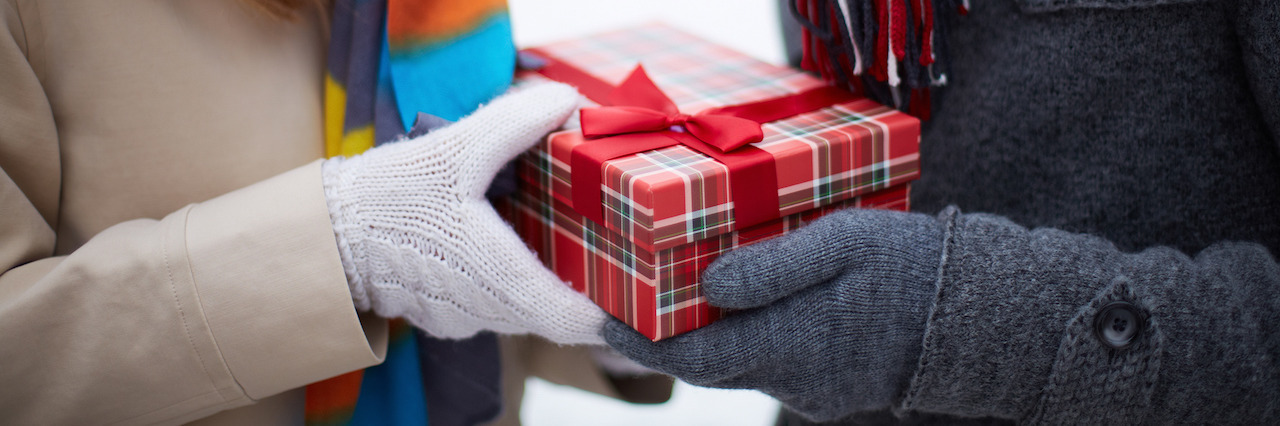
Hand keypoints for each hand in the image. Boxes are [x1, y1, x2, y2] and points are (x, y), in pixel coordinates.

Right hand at [322, 83, 606, 344]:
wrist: (329, 233)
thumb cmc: (390, 198)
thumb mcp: (456, 150)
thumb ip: (513, 124)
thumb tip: (564, 100)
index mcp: (497, 278)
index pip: (571, 319)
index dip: (608, 315)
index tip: (632, 297)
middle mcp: (486, 311)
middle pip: (553, 314)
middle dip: (582, 288)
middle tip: (608, 254)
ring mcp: (464, 319)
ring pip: (523, 311)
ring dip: (543, 282)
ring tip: (564, 243)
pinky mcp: (445, 316)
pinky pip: (493, 306)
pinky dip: (509, 282)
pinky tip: (510, 246)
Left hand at [604, 208, 945, 419]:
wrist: (982, 315)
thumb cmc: (911, 267)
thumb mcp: (842, 244)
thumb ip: (773, 266)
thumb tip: (709, 281)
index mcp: (788, 344)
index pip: (691, 359)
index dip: (641, 340)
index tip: (602, 316)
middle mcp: (792, 377)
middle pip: (709, 363)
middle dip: (668, 333)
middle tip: (634, 294)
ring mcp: (814, 387)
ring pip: (741, 362)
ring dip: (712, 332)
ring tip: (688, 288)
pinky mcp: (833, 385)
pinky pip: (775, 362)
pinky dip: (751, 336)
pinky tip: (752, 301)